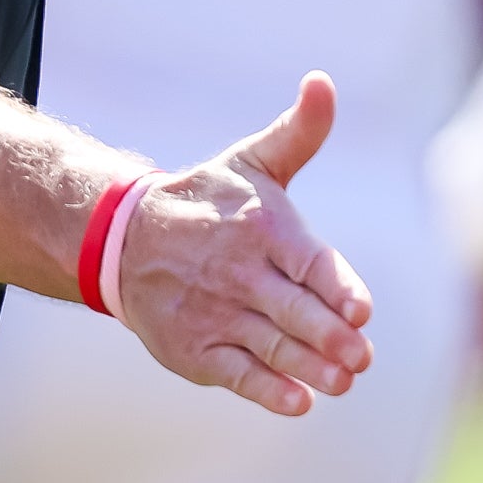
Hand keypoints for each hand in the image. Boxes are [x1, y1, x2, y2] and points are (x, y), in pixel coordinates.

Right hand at [115, 71, 374, 415]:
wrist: (122, 239)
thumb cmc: (207, 202)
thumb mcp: (252, 161)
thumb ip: (300, 131)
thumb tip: (323, 81)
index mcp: (263, 228)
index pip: (309, 262)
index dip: (336, 287)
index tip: (360, 310)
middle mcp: (240, 273)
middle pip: (294, 312)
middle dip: (330, 336)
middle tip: (360, 355)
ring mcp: (215, 314)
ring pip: (271, 346)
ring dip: (309, 367)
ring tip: (342, 381)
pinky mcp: (195, 349)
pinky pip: (236, 373)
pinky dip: (266, 390)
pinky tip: (297, 402)